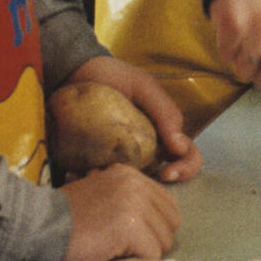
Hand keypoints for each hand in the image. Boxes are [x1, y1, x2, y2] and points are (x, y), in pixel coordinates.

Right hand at [58, 163, 180, 260]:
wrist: (37, 228)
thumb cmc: (63, 220)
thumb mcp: (99, 196)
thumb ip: (126, 200)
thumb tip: (152, 222)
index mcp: (129, 175)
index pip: (167, 204)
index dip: (154, 226)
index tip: (134, 237)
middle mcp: (135, 184)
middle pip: (171, 222)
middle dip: (153, 240)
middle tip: (126, 248)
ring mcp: (134, 204)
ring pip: (164, 240)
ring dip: (143, 253)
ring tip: (116, 252)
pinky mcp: (129, 227)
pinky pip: (152, 254)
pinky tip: (115, 258)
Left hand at [62, 56, 202, 182]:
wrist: (74, 72)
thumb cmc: (113, 77)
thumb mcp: (144, 87)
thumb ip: (165, 112)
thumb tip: (181, 147)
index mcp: (163, 133)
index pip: (187, 156)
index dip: (185, 168)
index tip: (166, 173)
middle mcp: (146, 150)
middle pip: (163, 177)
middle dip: (156, 188)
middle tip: (137, 185)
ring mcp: (121, 158)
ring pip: (133, 184)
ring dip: (124, 187)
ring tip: (103, 175)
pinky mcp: (95, 163)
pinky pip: (101, 181)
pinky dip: (95, 183)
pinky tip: (84, 175)